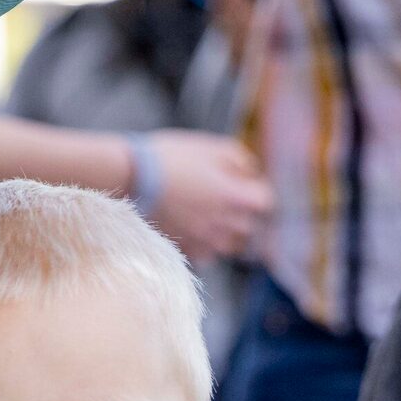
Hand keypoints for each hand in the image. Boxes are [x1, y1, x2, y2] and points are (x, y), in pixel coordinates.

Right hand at [138, 131, 271, 261]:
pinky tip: (191, 225)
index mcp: (237, 197)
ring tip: (206, 213)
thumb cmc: (173, 158)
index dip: (255, 188)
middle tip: (220, 194)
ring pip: (229, 243)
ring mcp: (207, 241)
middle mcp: (227, 224)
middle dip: (241, 211)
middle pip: (249, 224)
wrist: (133, 178)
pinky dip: (204, 242)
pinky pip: (207, 253)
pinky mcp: (188, 250)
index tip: (243, 182)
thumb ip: (241, 160)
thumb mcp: (212, 146)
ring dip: (224, 230)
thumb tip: (251, 173)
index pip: (266, 201)